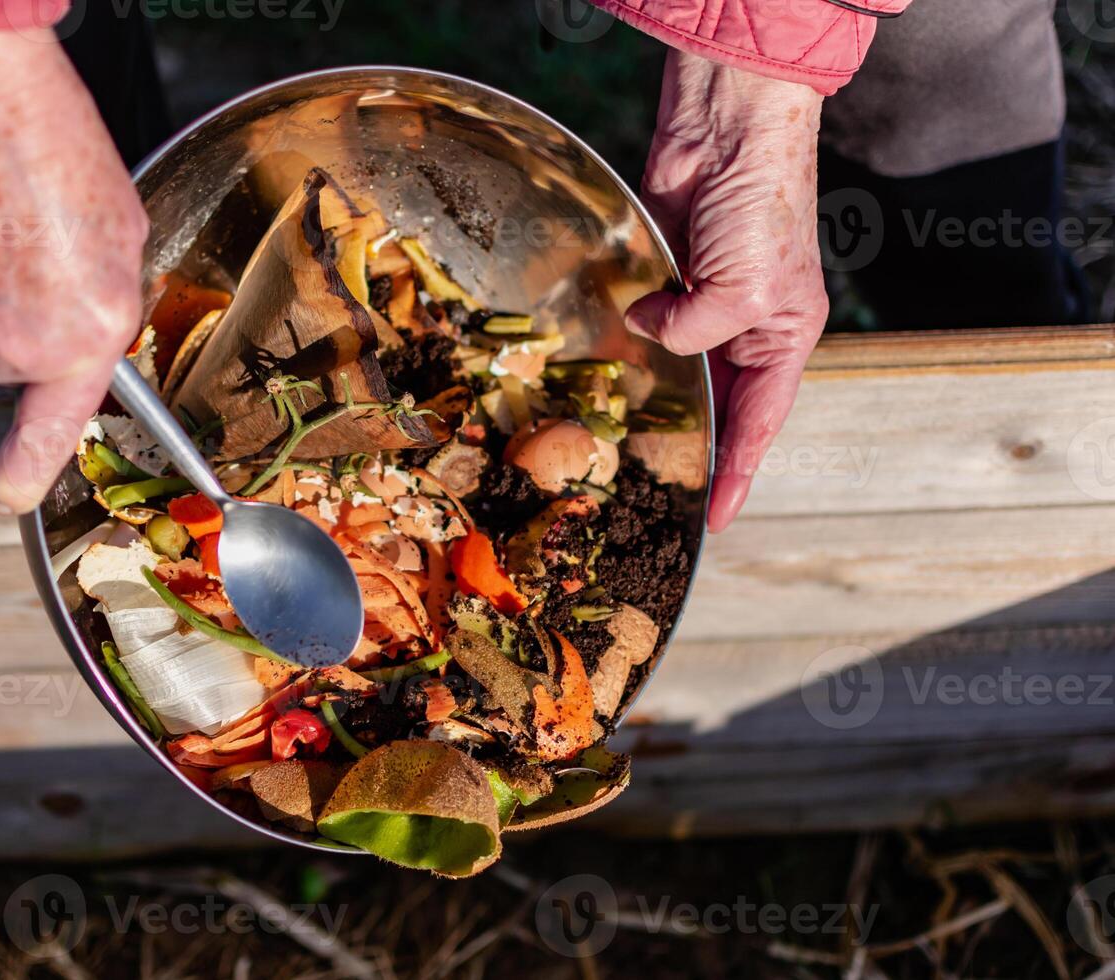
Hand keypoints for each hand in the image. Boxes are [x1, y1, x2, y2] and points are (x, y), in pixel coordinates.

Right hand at [0, 19, 147, 514]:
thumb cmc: (61, 156)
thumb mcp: (123, 240)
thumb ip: (107, 307)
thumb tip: (84, 337)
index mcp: (90, 335)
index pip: (57, 432)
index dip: (28, 474)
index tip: (5, 500)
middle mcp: (23, 347)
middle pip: (17, 365)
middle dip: (26, 323)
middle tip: (33, 256)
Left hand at [628, 49, 828, 531]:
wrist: (727, 129)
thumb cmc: (759, 204)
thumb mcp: (741, 290)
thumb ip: (693, 332)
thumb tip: (649, 332)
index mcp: (784, 336)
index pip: (760, 422)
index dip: (738, 472)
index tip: (715, 517)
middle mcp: (748, 324)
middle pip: (719, 402)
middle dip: (694, 445)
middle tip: (662, 494)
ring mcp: (705, 300)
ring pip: (679, 368)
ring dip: (657, 398)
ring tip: (630, 450)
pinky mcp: (666, 276)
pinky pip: (647, 326)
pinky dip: (630, 348)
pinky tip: (609, 375)